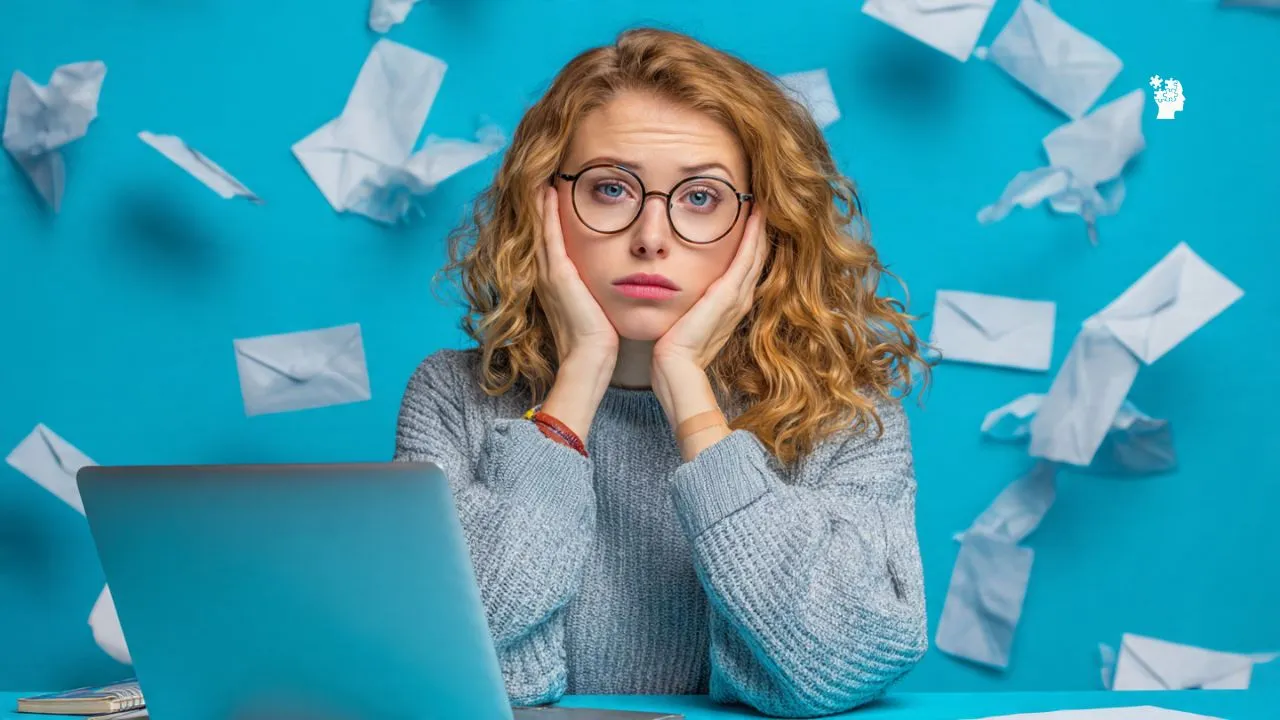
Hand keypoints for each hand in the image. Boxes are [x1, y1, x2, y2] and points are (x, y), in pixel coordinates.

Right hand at [534, 185, 619, 364]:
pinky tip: (548, 192)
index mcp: (557, 284)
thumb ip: (599, 291)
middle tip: (538, 176)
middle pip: (539, 231)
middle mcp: (547, 277)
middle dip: (538, 205)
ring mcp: (550, 275)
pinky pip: (550, 236)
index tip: (552, 194)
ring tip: (540, 176)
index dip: (548, 218)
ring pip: (540, 229)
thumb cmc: (599, 340)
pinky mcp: (558, 276)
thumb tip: (617, 277)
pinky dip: (547, 214)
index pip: (550, 242)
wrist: (591, 360)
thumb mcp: (597, 307)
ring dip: (539, 202)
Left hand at [652, 211, 769, 370]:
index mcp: (731, 304)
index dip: (750, 242)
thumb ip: (691, 303)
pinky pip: (747, 256)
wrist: (677, 365)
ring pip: (756, 253)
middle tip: (763, 204)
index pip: (746, 266)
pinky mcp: (730, 293)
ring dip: (760, 227)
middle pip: (757, 257)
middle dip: (760, 231)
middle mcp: (741, 298)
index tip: (750, 218)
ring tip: (763, 204)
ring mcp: (738, 296)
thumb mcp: (687, 318)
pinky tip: (756, 214)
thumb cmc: (675, 346)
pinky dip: (753, 234)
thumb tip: (678, 287)